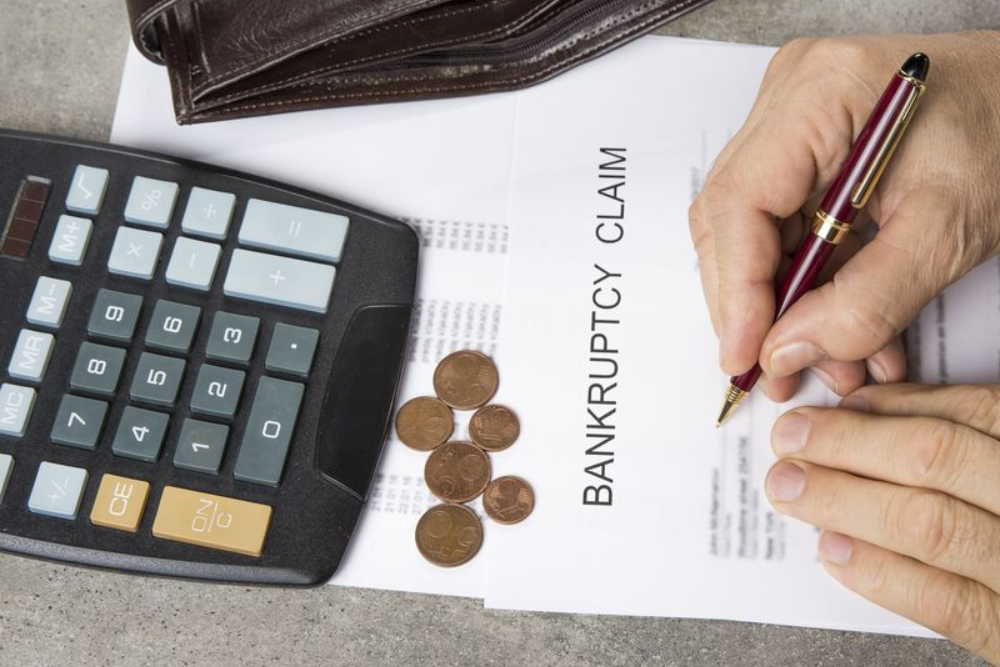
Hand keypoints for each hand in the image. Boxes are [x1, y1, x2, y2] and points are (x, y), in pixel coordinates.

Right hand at [689, 32, 999, 398]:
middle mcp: (791, 95)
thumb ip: (867, 300)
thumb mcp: (949, 230)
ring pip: (750, 229)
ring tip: (826, 358)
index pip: (740, 202)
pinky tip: (840, 324)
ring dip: (783, 303)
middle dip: (754, 305)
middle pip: (731, 218)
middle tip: (774, 369)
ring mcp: (791, 117)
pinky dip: (808, 281)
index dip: (736, 288)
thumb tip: (788, 349)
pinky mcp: (802, 143)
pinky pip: (781, 222)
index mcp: (821, 92)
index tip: (747, 354)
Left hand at [767, 384, 999, 662]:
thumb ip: (976, 434)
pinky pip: (946, 603)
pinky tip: (834, 551)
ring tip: (792, 490)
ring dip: (845, 501)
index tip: (832, 407)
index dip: (888, 407)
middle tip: (790, 442)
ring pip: (929, 524)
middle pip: (937, 459)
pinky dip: (881, 573)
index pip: (971, 414)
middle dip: (847, 445)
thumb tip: (876, 409)